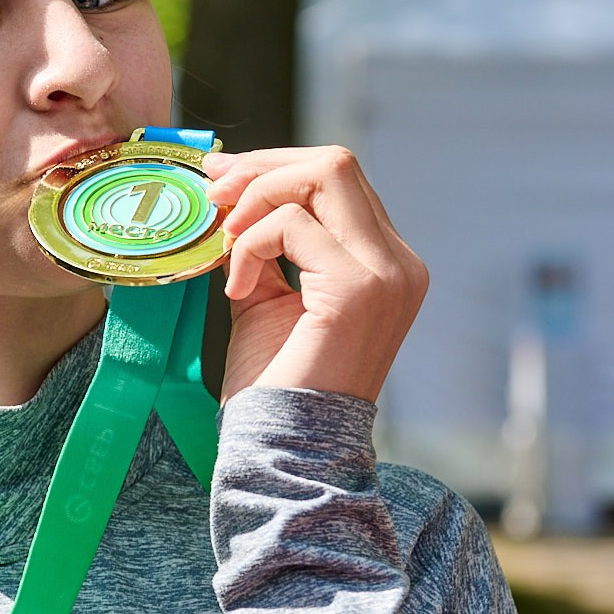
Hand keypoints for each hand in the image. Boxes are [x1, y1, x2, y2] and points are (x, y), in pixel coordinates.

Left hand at [202, 146, 426, 403]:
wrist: (285, 448)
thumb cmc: (274, 383)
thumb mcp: (266, 295)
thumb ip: (261, 242)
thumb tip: (228, 184)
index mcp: (386, 263)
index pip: (339, 181)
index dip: (276, 167)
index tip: (222, 176)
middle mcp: (399, 263)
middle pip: (336, 164)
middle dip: (264, 167)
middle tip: (213, 191)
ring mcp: (387, 274)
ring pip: (324, 175)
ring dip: (257, 197)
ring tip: (225, 241)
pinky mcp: (359, 289)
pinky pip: (293, 224)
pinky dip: (251, 244)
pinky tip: (237, 288)